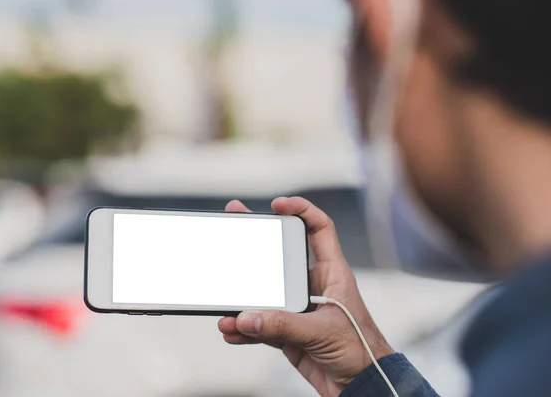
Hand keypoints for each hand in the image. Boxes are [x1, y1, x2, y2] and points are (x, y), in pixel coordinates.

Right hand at [218, 197, 393, 396]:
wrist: (360, 386)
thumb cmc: (360, 351)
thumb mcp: (322, 333)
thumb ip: (283, 324)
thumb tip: (247, 317)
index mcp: (332, 274)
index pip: (320, 230)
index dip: (302, 210)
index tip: (278, 205)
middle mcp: (314, 286)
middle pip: (282, 256)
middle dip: (258, 245)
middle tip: (236, 226)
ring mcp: (299, 309)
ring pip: (266, 294)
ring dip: (245, 298)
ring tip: (225, 303)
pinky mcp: (289, 332)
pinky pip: (261, 324)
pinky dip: (245, 329)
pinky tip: (232, 331)